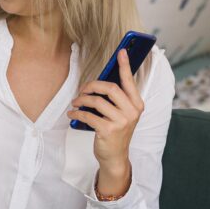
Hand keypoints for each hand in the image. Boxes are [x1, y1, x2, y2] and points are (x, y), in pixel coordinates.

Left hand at [67, 49, 143, 193]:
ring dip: (81, 100)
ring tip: (76, 102)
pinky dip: (77, 113)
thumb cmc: (117, 132)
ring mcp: (121, 121)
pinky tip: (73, 114)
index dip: (125, 65)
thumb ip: (117, 99)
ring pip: (96, 101)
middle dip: (92, 86)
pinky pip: (88, 115)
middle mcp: (131, 111)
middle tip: (82, 90)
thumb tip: (101, 82)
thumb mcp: (122, 114)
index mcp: (136, 104)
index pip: (130, 81)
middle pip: (109, 88)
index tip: (121, 52)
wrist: (115, 157)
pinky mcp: (108, 130)